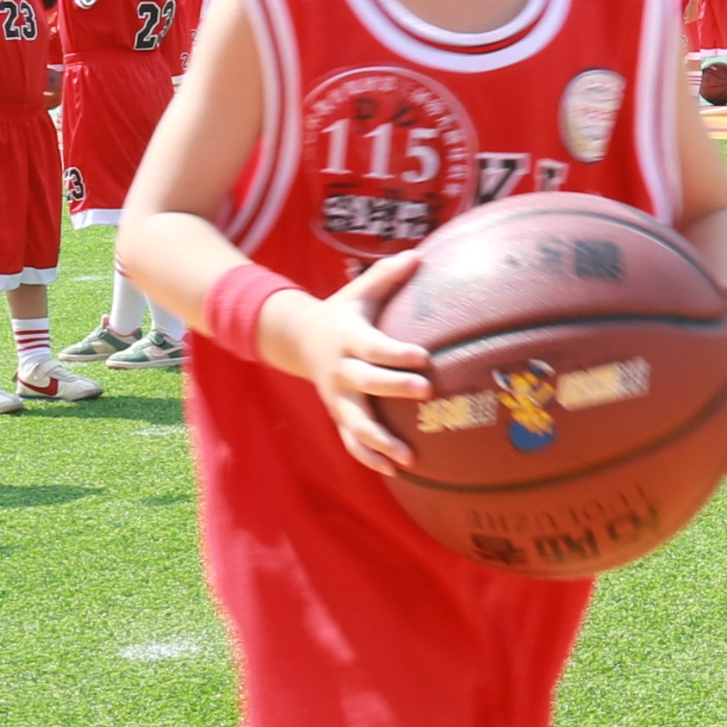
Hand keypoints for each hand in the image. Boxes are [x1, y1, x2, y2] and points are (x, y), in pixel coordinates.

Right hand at [291, 251, 432, 477]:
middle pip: (367, 383)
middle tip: (427, 392)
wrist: (300, 339)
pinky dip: (370, 458)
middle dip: (395, 389)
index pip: (374, 347)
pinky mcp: (338, 415)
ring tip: (410, 458)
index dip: (397, 353)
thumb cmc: (344, 312)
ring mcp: (338, 397)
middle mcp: (342, 371)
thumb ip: (388, 275)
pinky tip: (396, 471)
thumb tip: (418, 254)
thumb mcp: (360, 291)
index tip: (424, 357)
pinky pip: (351, 441)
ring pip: (357, 423)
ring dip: (382, 441)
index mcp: (349, 338)